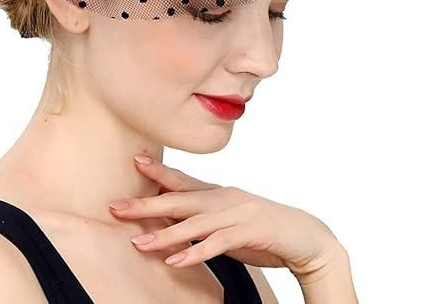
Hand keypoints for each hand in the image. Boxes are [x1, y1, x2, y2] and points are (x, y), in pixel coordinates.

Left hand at [108, 155, 344, 282]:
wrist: (306, 236)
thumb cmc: (262, 228)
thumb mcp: (229, 219)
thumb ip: (204, 217)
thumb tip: (174, 221)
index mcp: (219, 192)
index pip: (183, 180)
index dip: (159, 171)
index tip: (135, 160)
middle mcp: (224, 197)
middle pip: (179, 199)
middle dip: (146, 204)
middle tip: (116, 207)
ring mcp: (236, 213)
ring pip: (194, 223)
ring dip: (164, 234)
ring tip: (138, 243)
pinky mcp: (248, 233)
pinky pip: (217, 244)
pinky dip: (195, 252)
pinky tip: (175, 261)